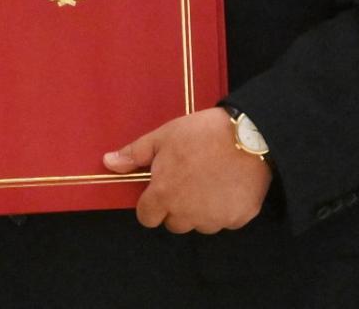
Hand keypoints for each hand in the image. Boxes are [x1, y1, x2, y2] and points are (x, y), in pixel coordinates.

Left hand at [104, 107, 271, 232]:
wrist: (249, 136)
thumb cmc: (200, 134)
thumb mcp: (162, 137)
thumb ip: (134, 154)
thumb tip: (108, 163)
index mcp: (164, 196)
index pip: (147, 217)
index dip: (150, 203)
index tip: (159, 188)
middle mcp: (187, 214)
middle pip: (173, 223)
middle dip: (175, 207)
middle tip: (185, 180)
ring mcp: (215, 219)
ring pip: (199, 224)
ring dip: (199, 210)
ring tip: (208, 181)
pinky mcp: (239, 219)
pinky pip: (224, 221)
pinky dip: (223, 209)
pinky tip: (227, 186)